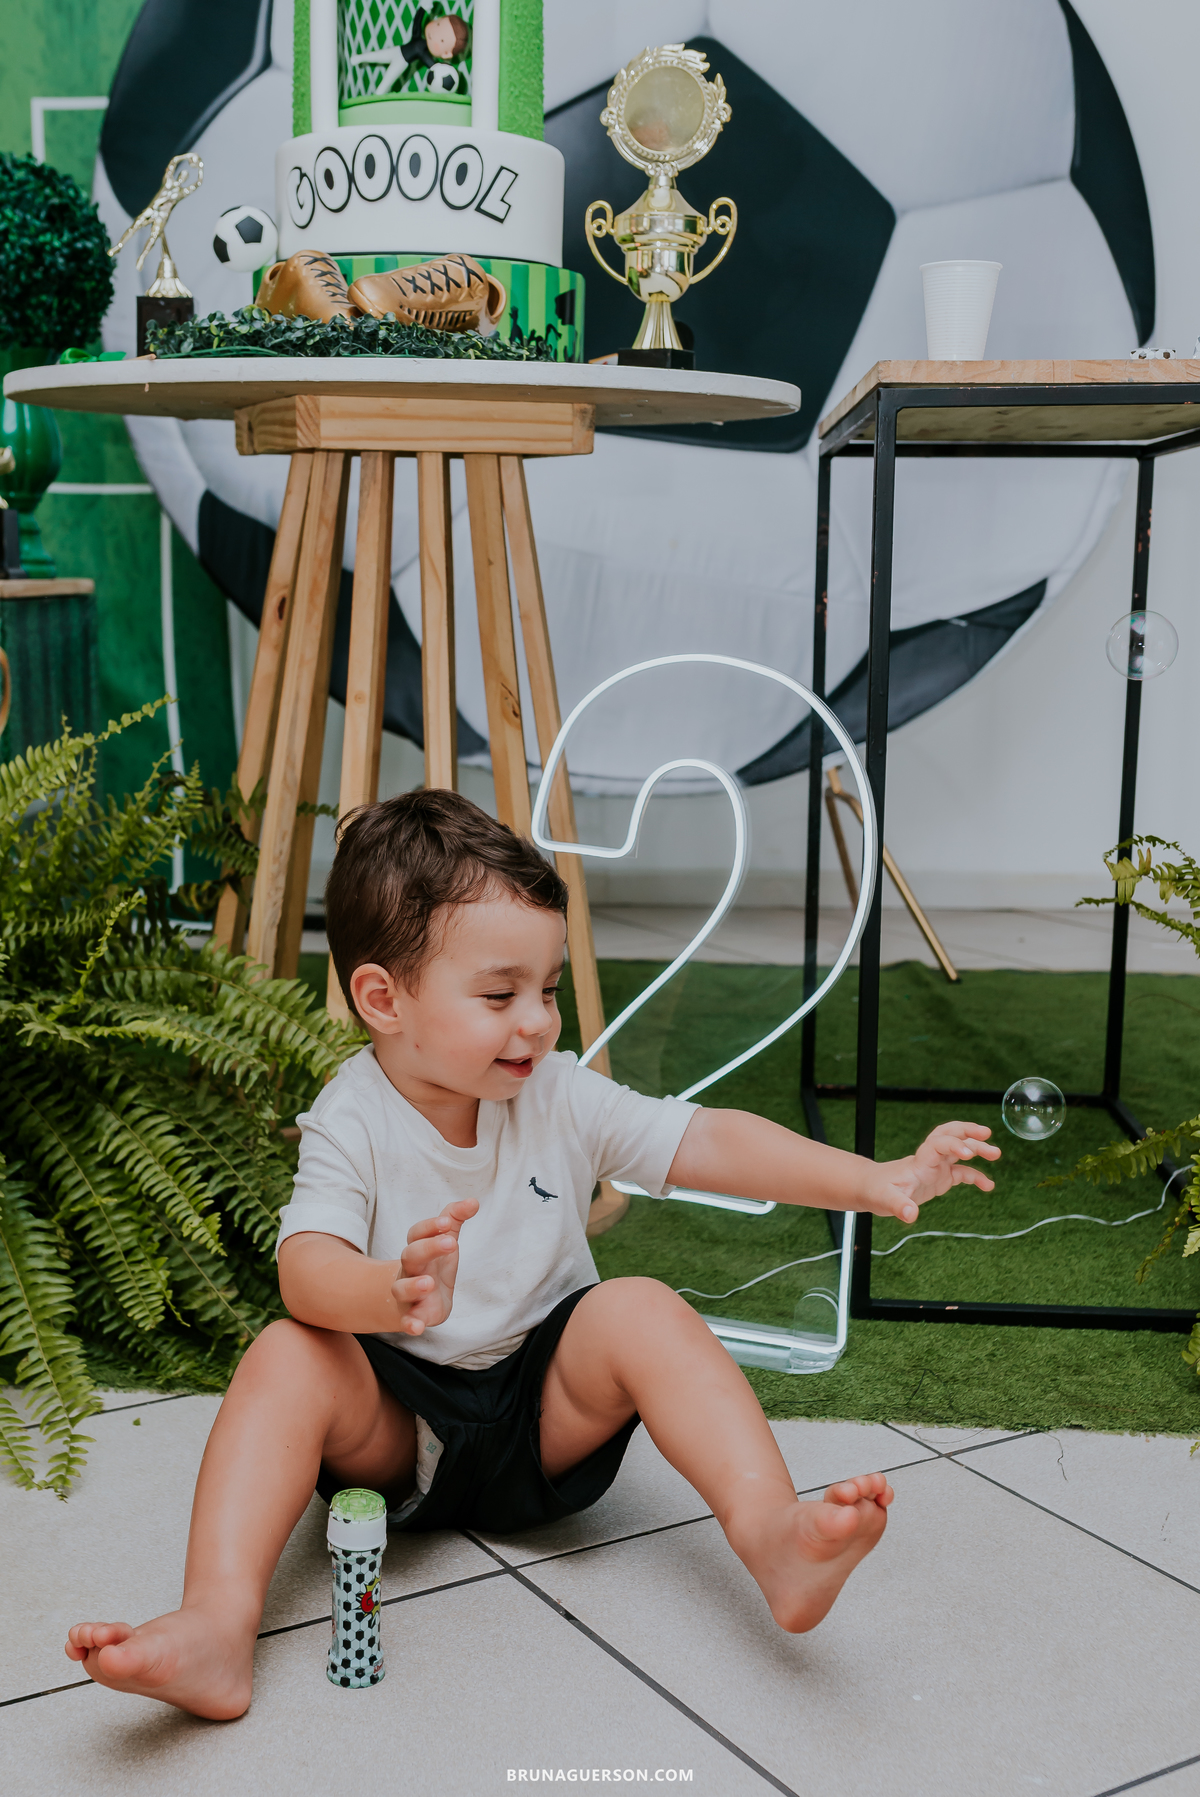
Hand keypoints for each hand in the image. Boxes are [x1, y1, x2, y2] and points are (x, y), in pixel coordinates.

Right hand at [389, 1198, 478, 1334]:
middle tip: (451, 1242)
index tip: (447, 1223)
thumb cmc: (431, 1265)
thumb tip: (473, 1201)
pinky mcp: (413, 1316)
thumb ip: (455, 1218)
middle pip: (411, 1255)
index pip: (417, 1233)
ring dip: (413, 1286)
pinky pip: (407, 1320)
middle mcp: (409, 1269)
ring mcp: (408, 1293)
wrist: (412, 1299)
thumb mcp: (444, 1240)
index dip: (431, 1227)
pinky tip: (417, 1328)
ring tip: (429, 1283)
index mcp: (417, 1248)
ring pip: (402, 1288)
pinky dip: (410, 1324)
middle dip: (428, 1248)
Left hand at [867, 1122, 999, 1224]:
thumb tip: (910, 1215)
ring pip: (960, 1150)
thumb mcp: (884, 1200)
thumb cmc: (877, 1191)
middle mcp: (930, 1159)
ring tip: (996, 1153)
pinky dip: (976, 1176)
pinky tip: (989, 1186)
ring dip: (977, 1148)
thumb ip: (898, 1206)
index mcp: (919, 1161)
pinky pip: (962, 1172)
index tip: (967, 1153)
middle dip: (968, 1131)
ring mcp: (937, 1167)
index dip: (952, 1145)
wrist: (872, 1189)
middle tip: (986, 1133)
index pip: (937, 1144)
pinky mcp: (940, 1177)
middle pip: (950, 1135)